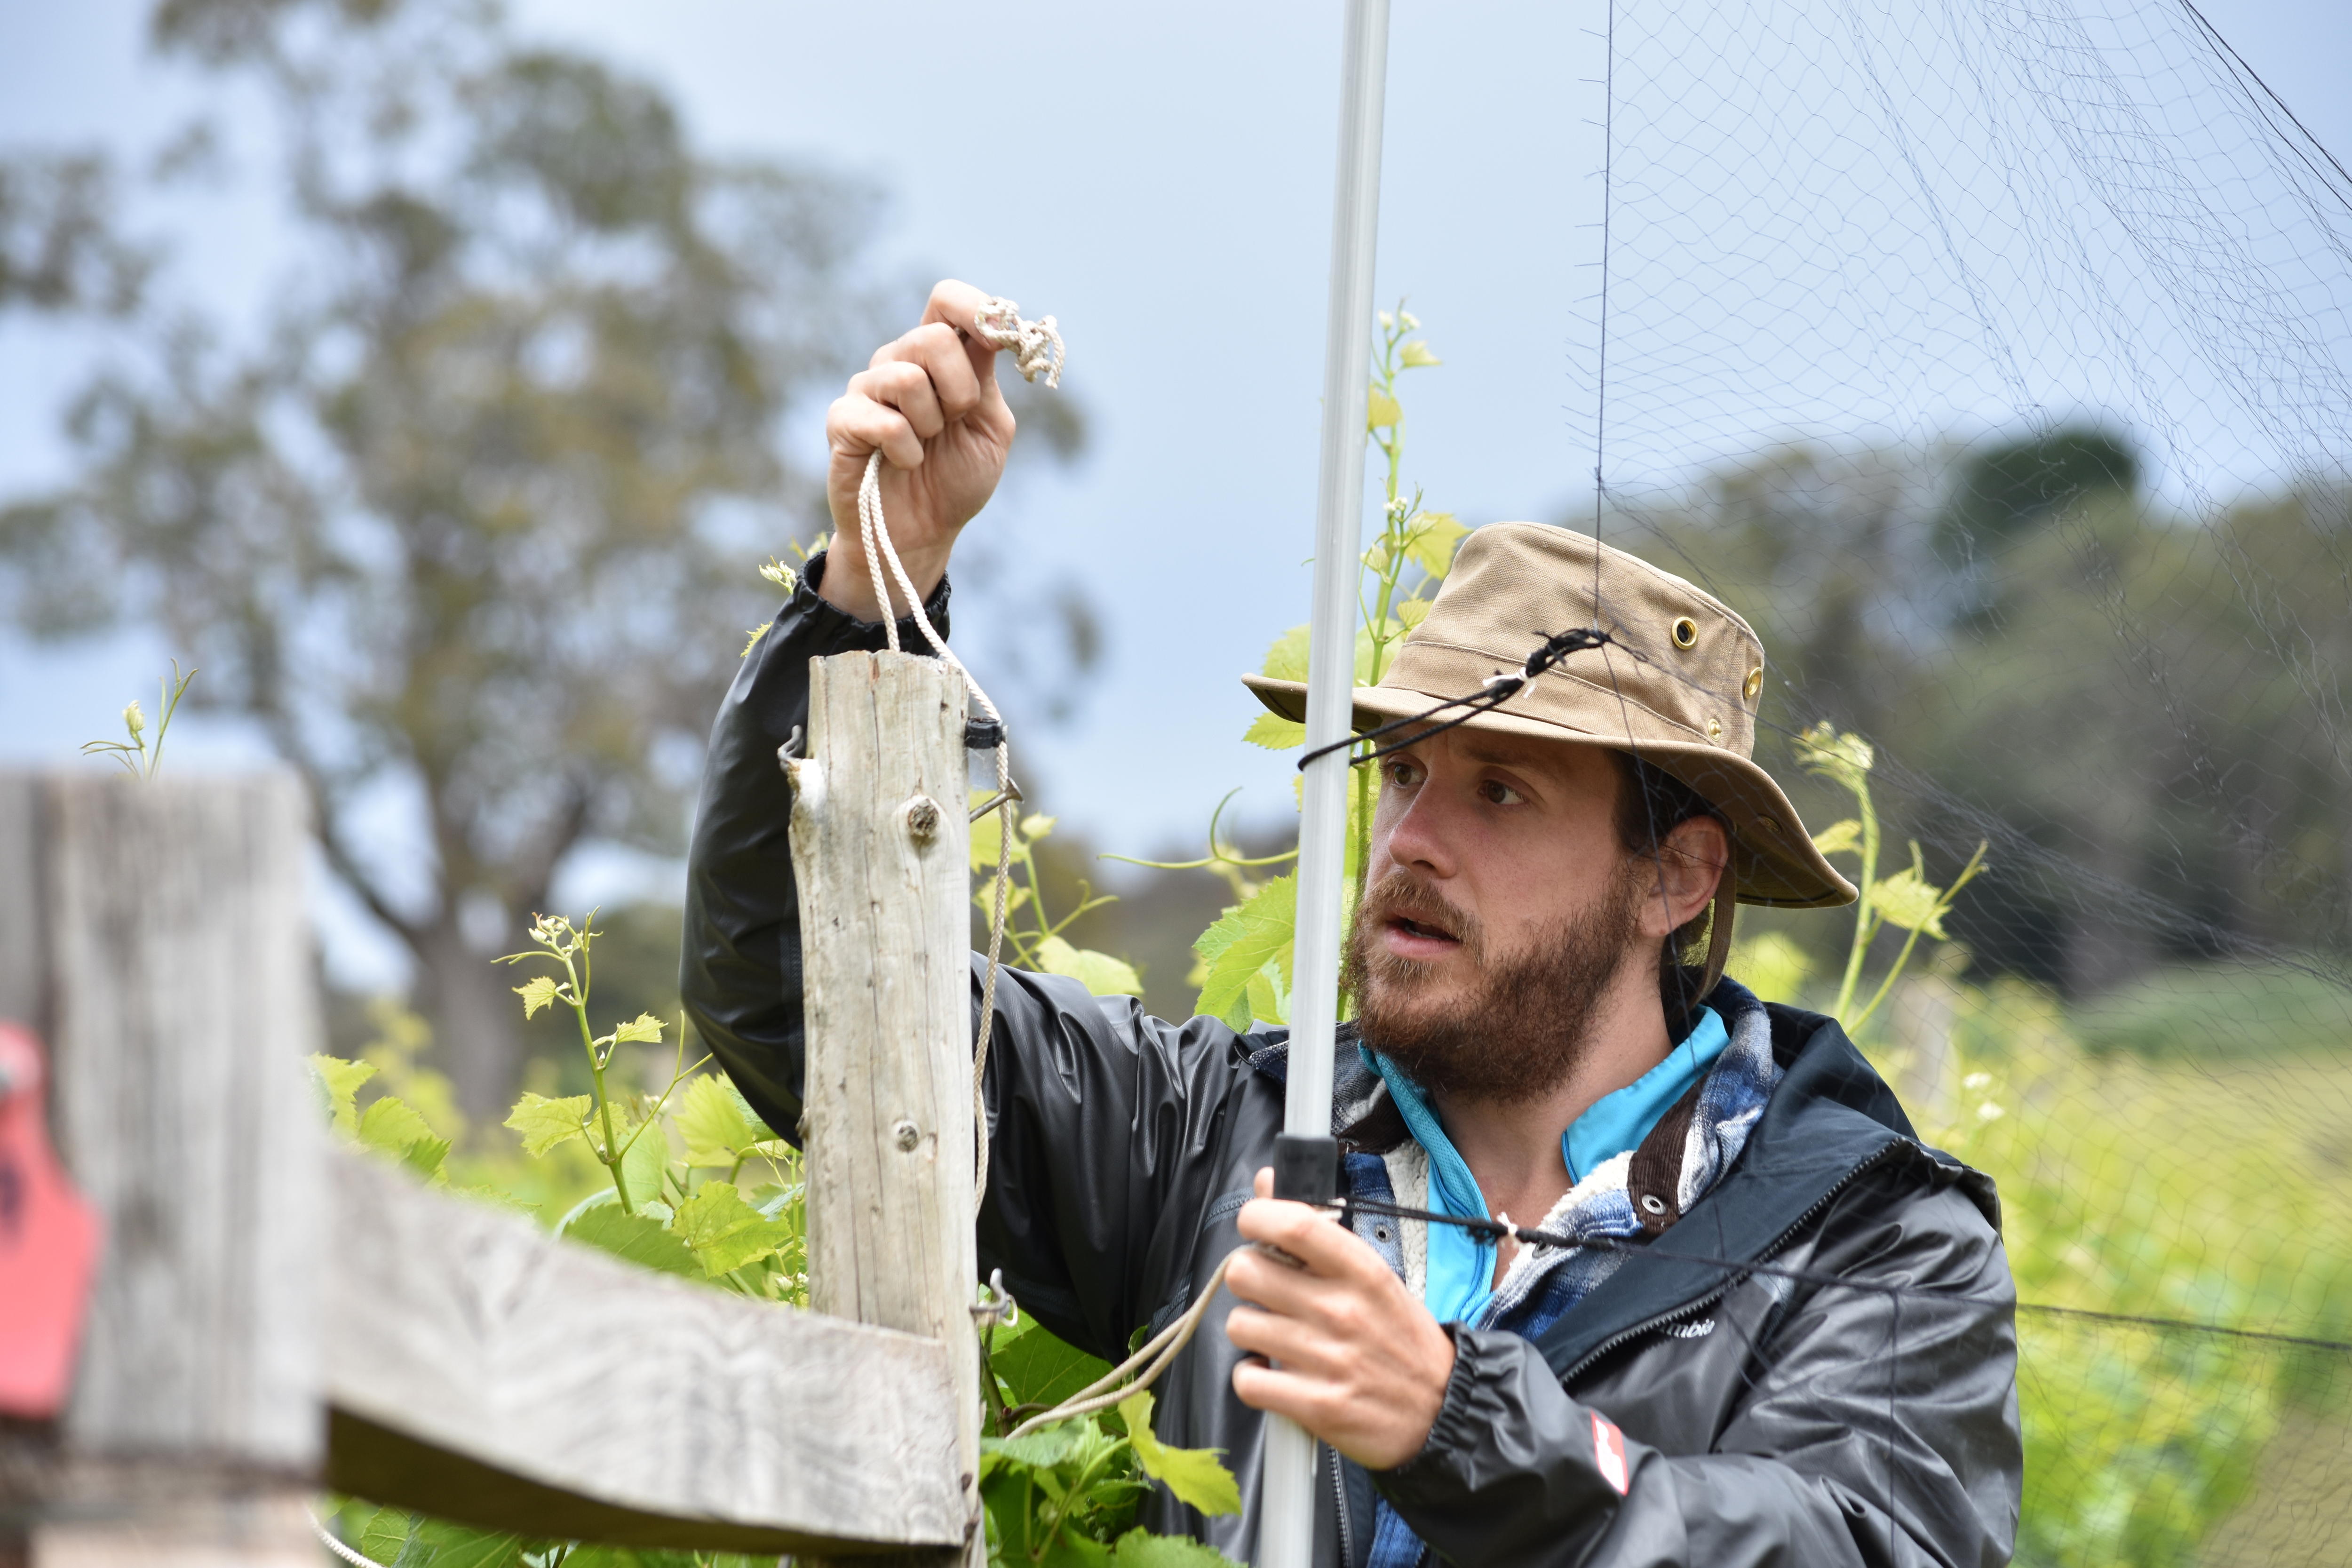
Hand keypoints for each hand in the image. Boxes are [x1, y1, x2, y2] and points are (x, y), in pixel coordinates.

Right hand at [818, 278, 1017, 620]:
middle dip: (960, 391)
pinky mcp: (843, 420)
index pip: (947, 299)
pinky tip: (901, 463)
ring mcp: (867, 388)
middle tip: (954, 422)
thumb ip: (988, 377)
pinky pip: (884, 421)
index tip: (1002, 341)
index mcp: (939, 356)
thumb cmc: (955, 479)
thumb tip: (995, 327)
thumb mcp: (990, 427)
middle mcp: (899, 361)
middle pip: (933, 338)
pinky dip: (906, 452)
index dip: (977, 310)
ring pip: (908, 377)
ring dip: (931, 424)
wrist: (921, 534)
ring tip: (925, 446)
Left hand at [1225, 1167, 1456, 1469]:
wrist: (1442, 1409)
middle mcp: (1341, 1311)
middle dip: (1247, 1278)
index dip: (1255, 1216)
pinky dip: (1252, 1376)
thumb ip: (1316, 1230)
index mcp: (1360, 1271)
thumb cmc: (1401, 1338)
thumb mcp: (1372, 1274)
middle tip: (1268, 1291)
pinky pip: (1247, 1379)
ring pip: (1239, 1324)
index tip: (1253, 1224)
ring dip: (1251, 1330)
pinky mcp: (1315, 1405)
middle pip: (1246, 1271)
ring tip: (1278, 1335)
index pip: (1291, 1224)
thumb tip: (1266, 1182)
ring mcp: (1327, 1359)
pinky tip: (1273, 1372)